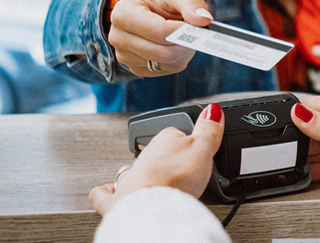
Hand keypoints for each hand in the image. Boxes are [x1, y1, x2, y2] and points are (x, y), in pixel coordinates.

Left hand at [89, 103, 223, 214]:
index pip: (177, 134)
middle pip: (157, 154)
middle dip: (168, 160)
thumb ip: (208, 129)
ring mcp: (131, 179)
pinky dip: (108, 192)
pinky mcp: (120, 201)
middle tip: (185, 172)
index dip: (191, 143)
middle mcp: (144, 158)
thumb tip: (212, 109)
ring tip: (160, 183)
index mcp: (163, 140)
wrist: (152, 210)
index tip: (201, 152)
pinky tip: (113, 193)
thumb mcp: (202, 149)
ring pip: (135, 170)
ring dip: (144, 174)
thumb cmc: (174, 178)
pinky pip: (106, 194)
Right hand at [108, 0, 211, 76]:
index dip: (184, 30)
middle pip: (165, 52)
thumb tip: (204, 20)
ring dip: (185, 50)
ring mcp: (125, 56)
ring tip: (184, 33)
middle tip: (197, 30)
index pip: (160, 31)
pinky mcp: (136, 68)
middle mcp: (119, 38)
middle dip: (187, 42)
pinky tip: (176, 43)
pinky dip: (179, 58)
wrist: (142, 6)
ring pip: (169, 63)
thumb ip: (190, 3)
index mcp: (123, 14)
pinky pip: (168, 69)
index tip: (201, 24)